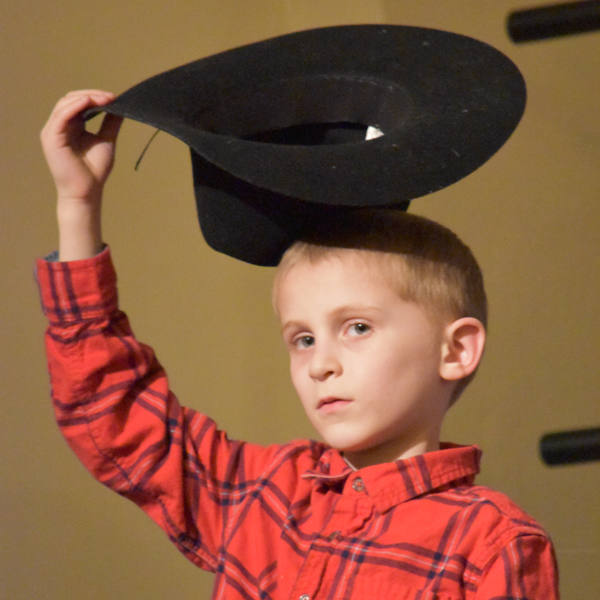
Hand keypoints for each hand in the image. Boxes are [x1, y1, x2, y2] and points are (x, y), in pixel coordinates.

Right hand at [41, 90, 122, 259]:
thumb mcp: (106, 140)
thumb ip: (110, 123)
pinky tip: (89, 103)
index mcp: (71, 126)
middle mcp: (59, 126)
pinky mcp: (51, 137)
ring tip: (104, 98)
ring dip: (85, 98)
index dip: (95, 97)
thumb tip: (119, 107)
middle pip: (71, 99)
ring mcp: (53, 131)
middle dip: (92, 95)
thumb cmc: (95, 171)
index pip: (79, 103)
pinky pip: (61, 116)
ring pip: (65, 104)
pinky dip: (75, 106)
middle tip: (111, 97)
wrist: (88, 191)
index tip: (114, 97)